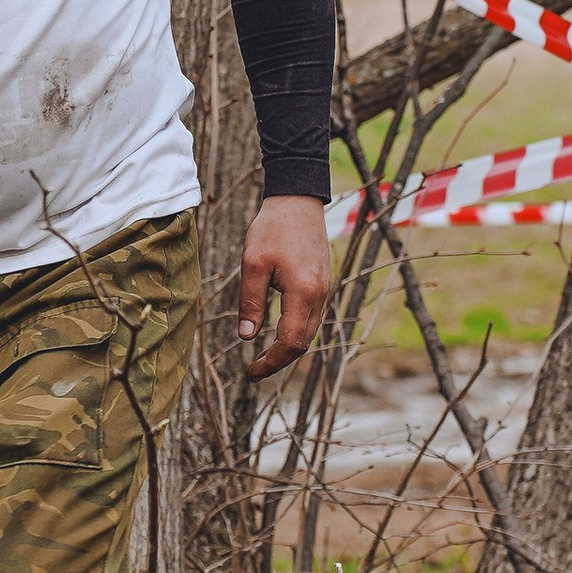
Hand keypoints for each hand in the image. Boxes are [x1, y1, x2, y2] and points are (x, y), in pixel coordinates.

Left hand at [238, 194, 329, 379]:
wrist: (298, 199)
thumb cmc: (273, 228)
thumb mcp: (253, 264)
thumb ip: (251, 302)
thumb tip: (246, 337)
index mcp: (303, 293)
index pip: (290, 342)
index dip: (271, 362)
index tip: (251, 373)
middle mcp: (320, 295)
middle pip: (303, 343)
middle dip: (279, 361)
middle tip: (255, 370)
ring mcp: (324, 290)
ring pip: (310, 332)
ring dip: (288, 348)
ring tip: (264, 357)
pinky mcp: (322, 283)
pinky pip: (312, 318)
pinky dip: (296, 332)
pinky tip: (279, 332)